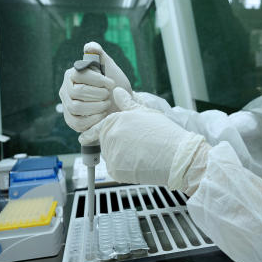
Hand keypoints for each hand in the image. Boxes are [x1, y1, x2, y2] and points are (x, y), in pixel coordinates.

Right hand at [59, 41, 134, 131]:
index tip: (112, 83)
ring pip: (76, 107)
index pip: (80, 75)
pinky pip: (77, 122)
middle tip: (109, 95)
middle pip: (77, 92)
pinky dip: (92, 119)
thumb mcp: (110, 67)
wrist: (119, 105)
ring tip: (106, 104)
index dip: (98, 80)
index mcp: (73, 73)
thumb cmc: (113, 84)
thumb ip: (100, 55)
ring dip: (96, 107)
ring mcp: (67, 105)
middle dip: (98, 94)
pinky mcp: (71, 120)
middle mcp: (66, 89)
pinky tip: (102, 115)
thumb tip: (89, 46)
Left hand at [81, 88, 208, 192]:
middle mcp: (110, 136)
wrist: (176, 155)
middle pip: (105, 143)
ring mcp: (111, 154)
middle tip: (135, 146)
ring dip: (120, 156)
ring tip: (141, 153)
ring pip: (110, 156)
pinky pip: (115, 169)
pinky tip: (139, 163)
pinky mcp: (116, 170)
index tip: (84, 138)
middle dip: (116, 144)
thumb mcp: (146, 113)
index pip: (97, 127)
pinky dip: (124, 168)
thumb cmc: (164, 133)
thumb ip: (127, 103)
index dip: (91, 133)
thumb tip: (117, 92)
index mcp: (115, 120)